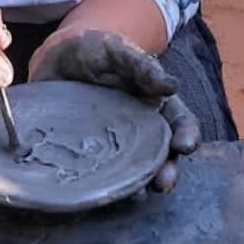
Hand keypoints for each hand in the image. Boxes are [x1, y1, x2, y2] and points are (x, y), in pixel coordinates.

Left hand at [29, 28, 199, 191]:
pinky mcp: (90, 153)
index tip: (185, 145)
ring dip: (141, 184)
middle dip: (167, 171)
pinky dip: (105, 185)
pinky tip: (103, 192)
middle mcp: (141, 128)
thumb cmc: (94, 50)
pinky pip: (101, 173)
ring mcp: (115, 143)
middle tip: (164, 182)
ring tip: (138, 194)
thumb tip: (171, 85)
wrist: (56, 55)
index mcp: (154, 103)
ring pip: (135, 170)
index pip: (180, 123)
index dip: (187, 135)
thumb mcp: (117, 50)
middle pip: (162, 155)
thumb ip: (141, 65)